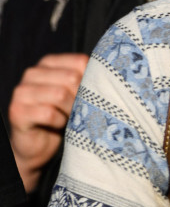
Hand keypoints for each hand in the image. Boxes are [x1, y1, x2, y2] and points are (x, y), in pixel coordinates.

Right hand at [9, 52, 86, 189]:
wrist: (40, 145)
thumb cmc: (65, 116)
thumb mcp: (78, 94)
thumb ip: (89, 79)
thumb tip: (114, 74)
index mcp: (49, 63)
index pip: (80, 61)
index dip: (92, 80)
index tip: (91, 95)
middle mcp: (32, 73)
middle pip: (71, 78)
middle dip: (81, 98)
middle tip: (80, 110)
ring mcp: (22, 91)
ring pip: (60, 94)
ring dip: (71, 111)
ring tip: (70, 118)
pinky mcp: (17, 111)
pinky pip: (48, 113)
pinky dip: (59, 122)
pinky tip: (58, 125)